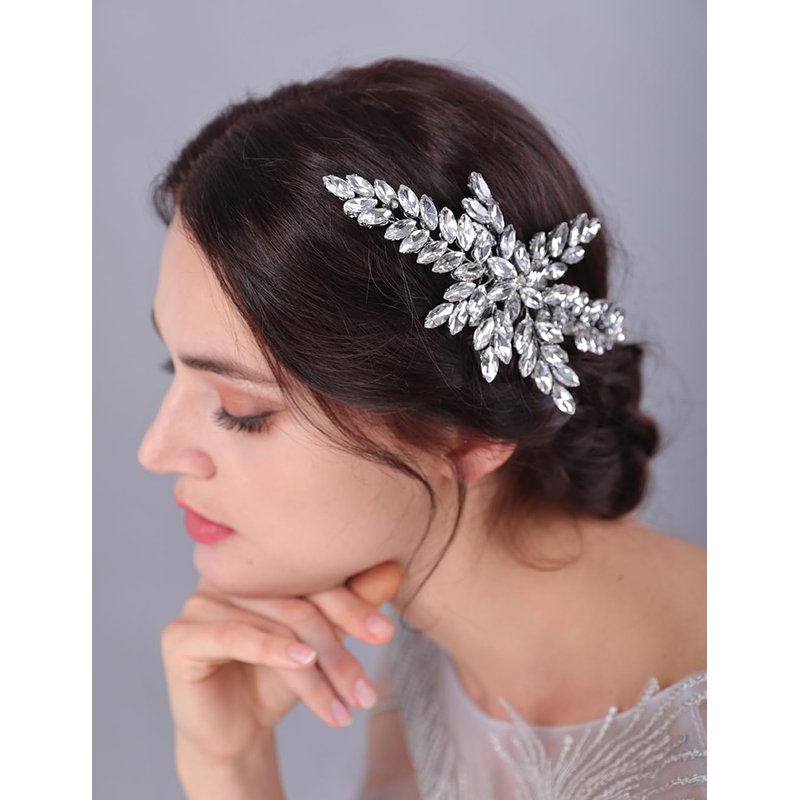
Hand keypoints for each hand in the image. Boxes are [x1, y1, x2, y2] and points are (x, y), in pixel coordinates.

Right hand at [160, 561, 402, 763]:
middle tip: (367, 686)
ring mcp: (199, 601)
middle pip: (296, 600)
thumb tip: (393, 569)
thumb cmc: (278, 678)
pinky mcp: (180, 635)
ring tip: (348, 701)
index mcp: (258, 564)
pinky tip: (304, 665)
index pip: (311, 572)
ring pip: (275, 624)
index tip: (386, 633)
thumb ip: (351, 604)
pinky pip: (235, 636)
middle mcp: (227, 574)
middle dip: (338, 645)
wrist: (237, 732)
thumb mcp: (321, 641)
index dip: (352, 602)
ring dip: (317, 668)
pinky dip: (273, 651)